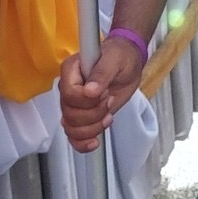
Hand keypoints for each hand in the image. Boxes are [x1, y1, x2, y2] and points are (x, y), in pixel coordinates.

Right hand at [59, 36, 143, 151]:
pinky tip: (94, 142)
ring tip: (108, 115)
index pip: (68, 93)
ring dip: (93, 127)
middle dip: (94, 113)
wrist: (129, 63)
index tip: (104, 93)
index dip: (87, 100)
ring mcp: (75, 104)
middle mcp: (69, 88)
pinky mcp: (84, 117)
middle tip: (109, 99)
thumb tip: (89, 91)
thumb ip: (102, 73)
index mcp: (71, 70)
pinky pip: (73, 136)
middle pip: (69, 114)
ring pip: (71, 128)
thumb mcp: (115, 59)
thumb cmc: (121, 55)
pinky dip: (82, 143)